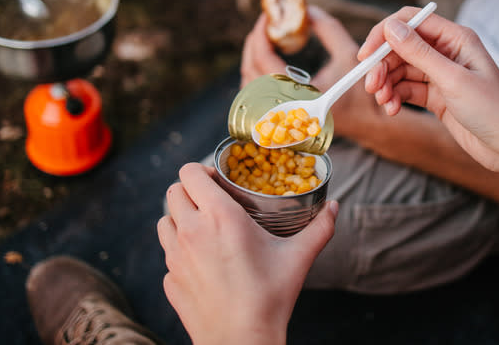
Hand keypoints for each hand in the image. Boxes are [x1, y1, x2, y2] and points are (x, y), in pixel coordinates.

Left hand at [157, 163, 337, 343]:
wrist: (241, 341)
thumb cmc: (270, 298)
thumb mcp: (298, 258)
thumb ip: (319, 228)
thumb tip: (334, 207)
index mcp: (219, 217)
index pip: (190, 172)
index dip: (202, 170)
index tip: (219, 182)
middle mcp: (191, 231)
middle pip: (174, 191)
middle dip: (191, 191)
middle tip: (213, 203)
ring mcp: (175, 257)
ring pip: (164, 220)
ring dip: (180, 218)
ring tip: (203, 229)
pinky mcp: (169, 279)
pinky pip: (167, 254)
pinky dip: (180, 251)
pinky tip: (203, 262)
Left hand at [241, 6, 383, 138]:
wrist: (368, 122)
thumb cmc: (362, 91)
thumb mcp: (349, 53)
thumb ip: (327, 28)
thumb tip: (307, 9)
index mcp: (302, 94)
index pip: (264, 62)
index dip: (260, 36)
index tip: (267, 18)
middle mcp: (287, 109)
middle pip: (250, 73)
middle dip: (252, 45)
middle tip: (264, 26)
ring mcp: (283, 117)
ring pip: (249, 87)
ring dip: (251, 60)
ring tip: (264, 41)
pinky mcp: (283, 119)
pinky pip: (257, 97)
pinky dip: (256, 76)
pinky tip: (267, 61)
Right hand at [360, 7, 498, 171]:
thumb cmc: (495, 110)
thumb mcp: (453, 80)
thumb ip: (420, 53)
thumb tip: (391, 28)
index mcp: (455, 38)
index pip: (409, 22)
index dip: (384, 35)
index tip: (366, 56)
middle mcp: (446, 52)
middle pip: (400, 47)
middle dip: (382, 65)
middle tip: (371, 87)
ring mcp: (441, 75)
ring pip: (400, 70)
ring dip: (386, 84)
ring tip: (383, 102)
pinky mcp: (437, 97)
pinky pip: (406, 90)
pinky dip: (395, 97)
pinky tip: (392, 110)